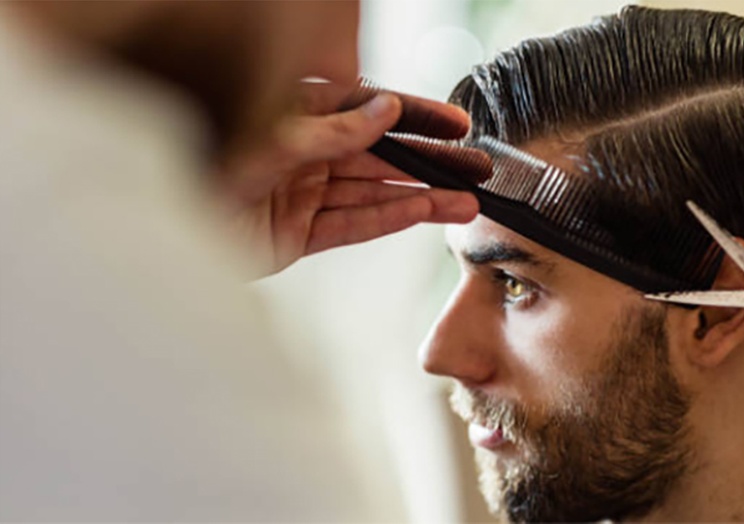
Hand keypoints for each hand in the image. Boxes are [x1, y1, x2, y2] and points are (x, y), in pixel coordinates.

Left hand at [217, 82, 487, 277]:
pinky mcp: (300, 235)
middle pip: (382, 157)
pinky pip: (353, 225)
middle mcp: (306, 154)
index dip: (416, 116)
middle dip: (430, 164)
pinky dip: (388, 219)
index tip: (456, 124)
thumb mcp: (270, 140)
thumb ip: (330, 130)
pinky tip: (422, 213)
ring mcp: (305, 195)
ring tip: (465, 202)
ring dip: (421, 197)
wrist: (166, 233)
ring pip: (375, 193)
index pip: (370, 110)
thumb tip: (382, 111)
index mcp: (297, 117)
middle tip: (474, 170)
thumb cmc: (199, 171)